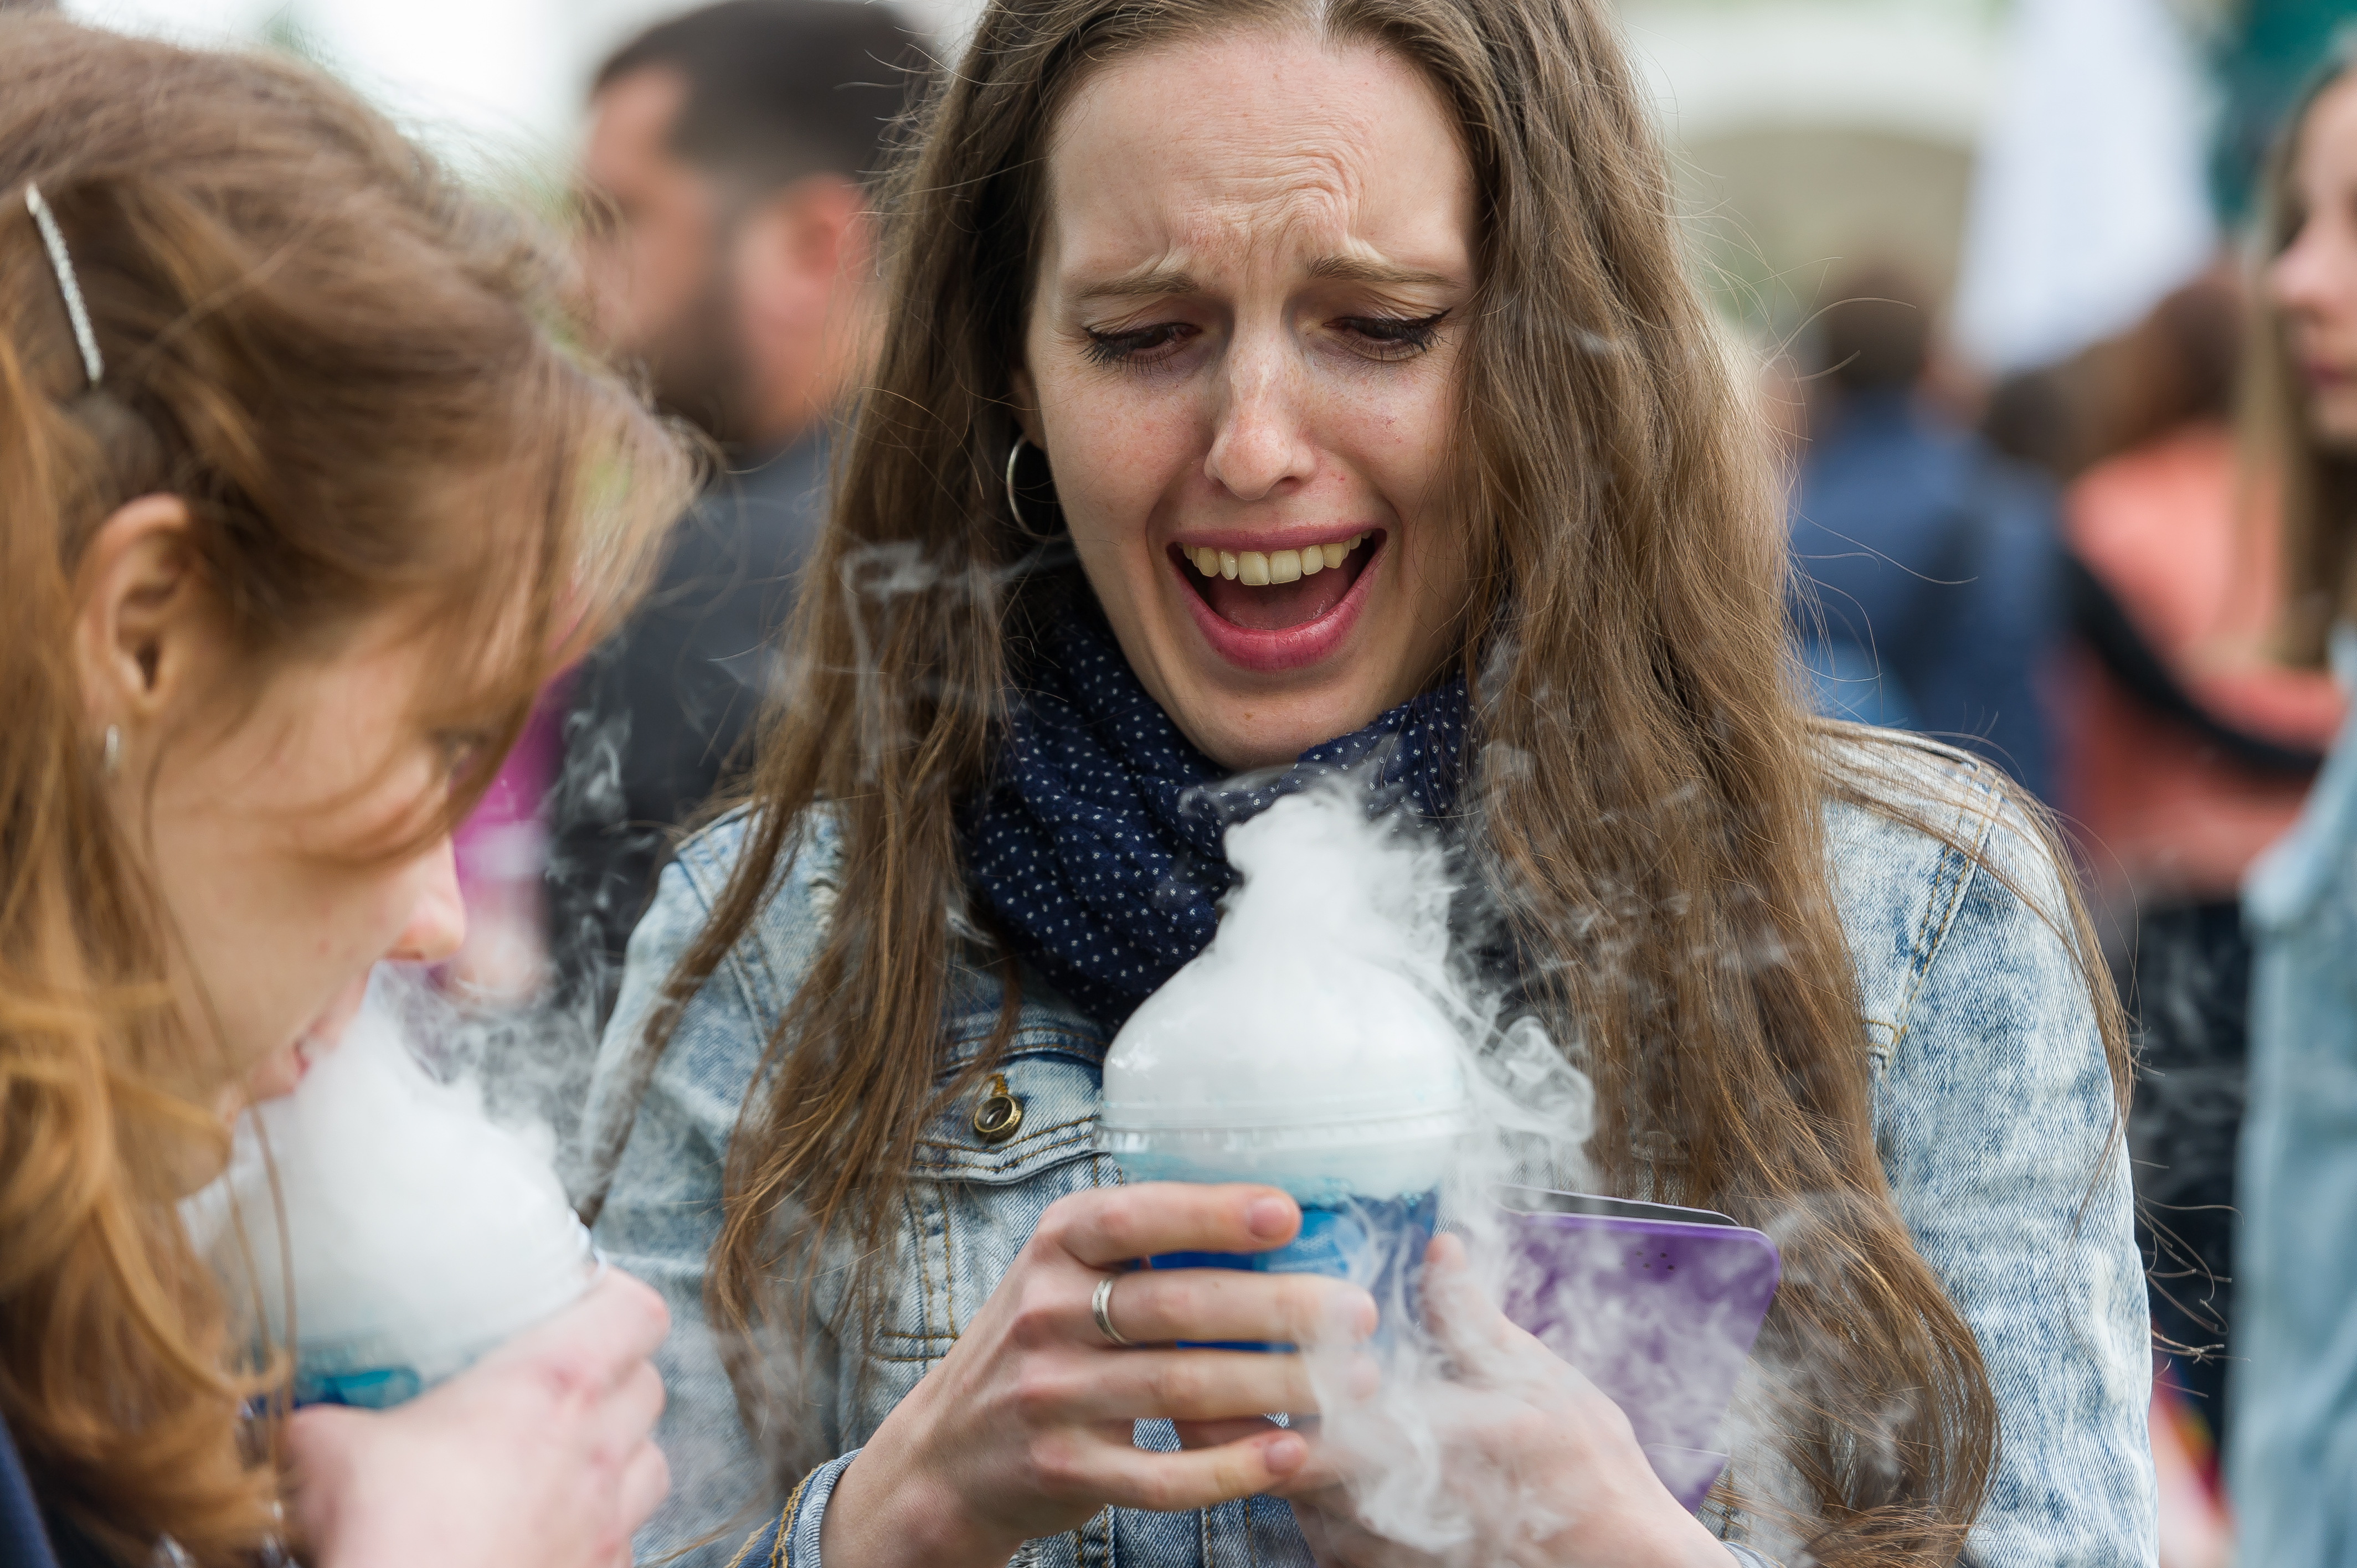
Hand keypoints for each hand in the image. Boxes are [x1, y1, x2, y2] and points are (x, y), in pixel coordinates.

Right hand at [284, 1267, 670, 1567]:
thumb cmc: (389, 1536)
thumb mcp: (330, 1450)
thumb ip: (326, 1415)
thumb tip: (300, 1415)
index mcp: (554, 1387)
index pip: (634, 1311)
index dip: (614, 1297)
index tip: (581, 1297)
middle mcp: (598, 1448)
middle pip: (649, 1383)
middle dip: (617, 1374)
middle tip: (569, 1378)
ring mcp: (609, 1518)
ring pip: (652, 1461)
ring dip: (621, 1450)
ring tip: (574, 1453)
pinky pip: (628, 1534)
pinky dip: (604, 1523)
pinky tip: (556, 1524)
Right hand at [820, 1183, 1379, 1567]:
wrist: (948, 1455)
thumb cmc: (1041, 1347)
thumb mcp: (1065, 1276)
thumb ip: (1143, 1250)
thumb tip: (1280, 1220)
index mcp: (1054, 1246)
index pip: (1135, 1217)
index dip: (1213, 1214)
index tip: (1289, 1213)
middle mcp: (1045, 1311)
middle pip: (1177, 1306)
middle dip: (1279, 1308)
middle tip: (1357, 1312)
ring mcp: (1049, 1394)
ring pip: (1181, 1389)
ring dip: (1277, 1386)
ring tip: (1352, 1382)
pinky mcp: (1064, 1468)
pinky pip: (1161, 1473)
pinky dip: (1231, 1467)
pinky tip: (1287, 1455)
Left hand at [1190, 1235, 1725, 1567]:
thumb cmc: (1589, 1479)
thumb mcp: (1538, 1383)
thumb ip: (1472, 1320)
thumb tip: (1440, 1248)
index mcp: (1426, 1438)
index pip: (1311, 1417)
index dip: (1258, 1386)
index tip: (1233, 1348)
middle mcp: (1395, 1505)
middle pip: (1284, 1469)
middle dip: (1248, 1426)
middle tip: (1217, 1386)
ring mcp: (1388, 1555)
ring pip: (1298, 1512)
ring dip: (1279, 1471)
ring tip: (1266, 1429)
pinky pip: (1328, 1552)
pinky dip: (1318, 1517)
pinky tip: (1328, 1488)